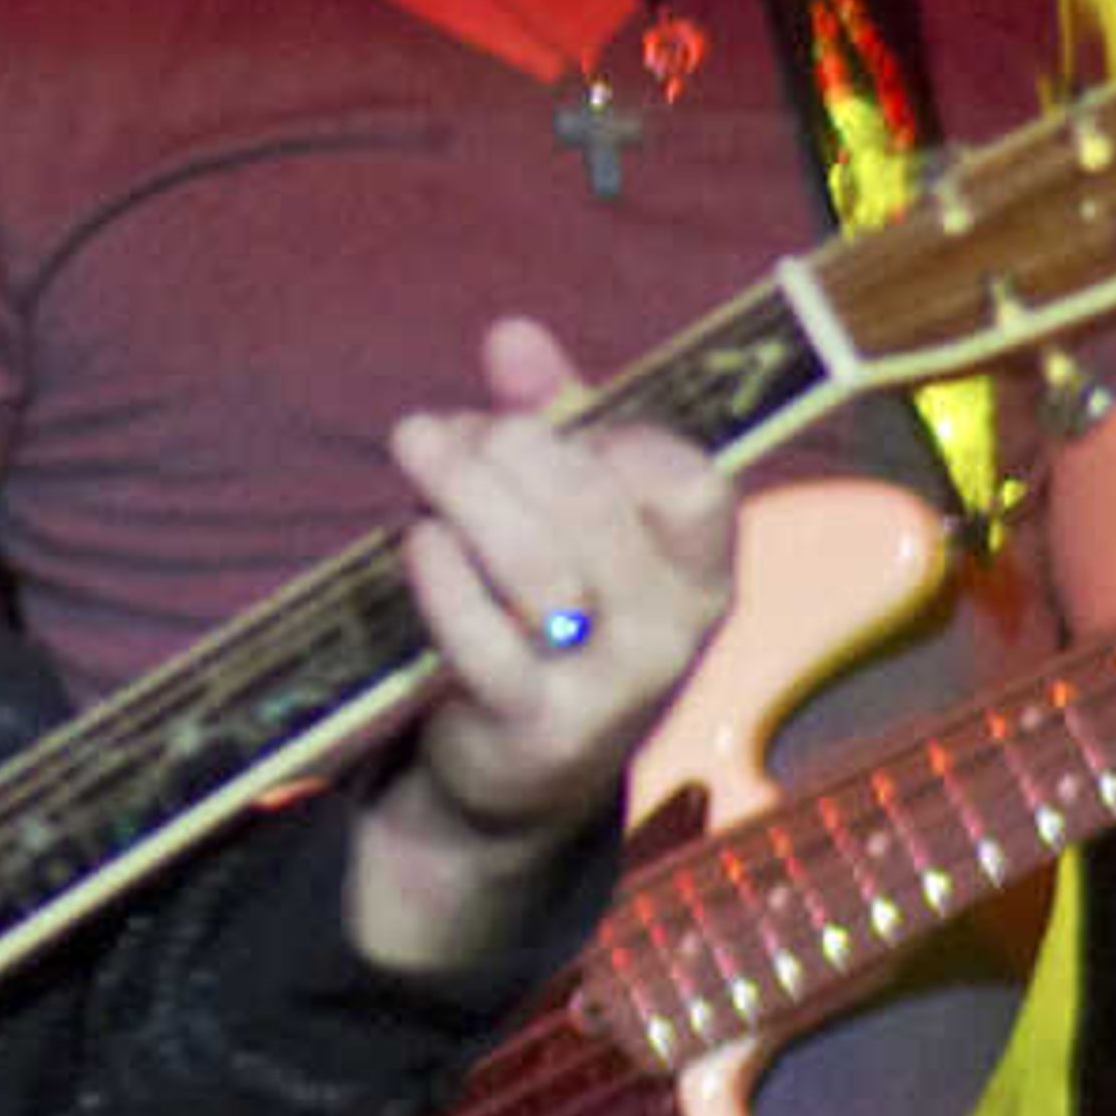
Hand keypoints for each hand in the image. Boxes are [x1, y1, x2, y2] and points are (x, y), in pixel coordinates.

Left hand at [344, 315, 731, 974]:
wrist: (513, 782)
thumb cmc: (547, 622)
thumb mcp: (566, 520)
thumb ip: (552, 424)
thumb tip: (511, 334)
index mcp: (701, 569)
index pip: (688, 479)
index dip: (610, 436)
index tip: (542, 425)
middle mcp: (674, 631)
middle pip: (594, 506)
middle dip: (507, 448)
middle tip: (437, 432)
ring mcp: (612, 688)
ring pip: (538, 567)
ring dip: (463, 494)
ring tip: (416, 454)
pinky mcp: (540, 731)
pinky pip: (484, 636)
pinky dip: (441, 575)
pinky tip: (415, 540)